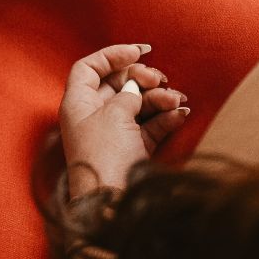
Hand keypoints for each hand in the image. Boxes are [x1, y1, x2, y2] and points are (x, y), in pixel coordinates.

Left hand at [59, 43, 189, 198]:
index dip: (112, 55)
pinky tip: (180, 113)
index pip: (88, 68)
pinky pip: (148, 126)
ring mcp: (112, 134)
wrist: (113, 207)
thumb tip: (136, 89)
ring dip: (158, 98)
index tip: (138, 51)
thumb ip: (127, 94)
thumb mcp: (115, 115)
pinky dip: (164, 118)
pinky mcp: (131, 150)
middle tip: (160, 79)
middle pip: (117, 84)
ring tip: (177, 99)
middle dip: (141, 78)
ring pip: (136, 105)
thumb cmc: (106, 156)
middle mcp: (91, 116)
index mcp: (77, 103)